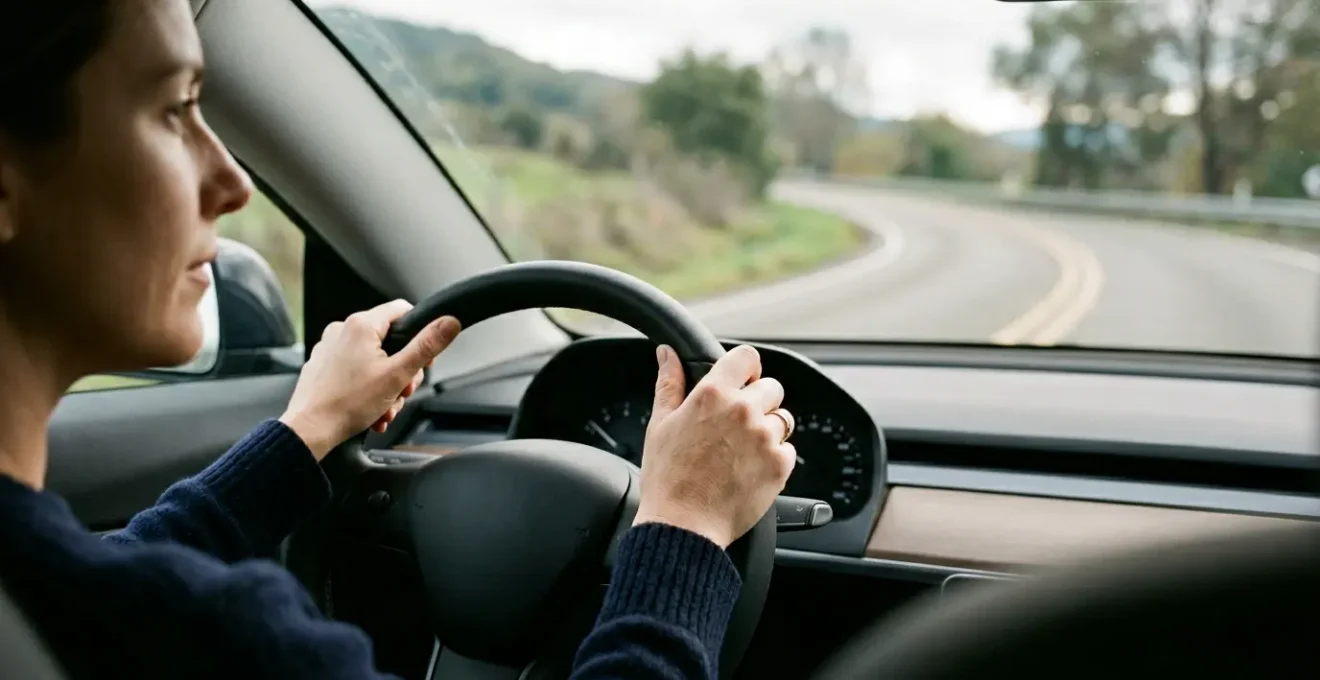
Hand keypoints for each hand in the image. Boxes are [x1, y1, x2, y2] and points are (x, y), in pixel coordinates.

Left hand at [279, 300, 460, 459]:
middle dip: (402, 370)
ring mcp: (330, 348)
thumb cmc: (347, 404)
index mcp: (361, 325)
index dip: (420, 333)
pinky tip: (371, 409)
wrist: (310, 430)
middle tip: (402, 391)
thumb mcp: (398, 375)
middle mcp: (342, 330)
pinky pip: (355, 370)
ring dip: (387, 385)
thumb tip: (448, 323)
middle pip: (390, 340)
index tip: (423, 357)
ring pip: (374, 359)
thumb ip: (426, 347)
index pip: (403, 310)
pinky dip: (367, 388)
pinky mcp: (323, 365)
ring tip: (384, 407)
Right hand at [633, 344, 795, 548]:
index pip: (747, 357)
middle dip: (758, 401)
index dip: (746, 368)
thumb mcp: (660, 424)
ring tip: (741, 451)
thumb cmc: (668, 478)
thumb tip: (668, 354)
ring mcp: (765, 438)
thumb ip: (669, 383)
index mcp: (713, 394)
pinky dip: (773, 458)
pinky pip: (788, 450)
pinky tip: (749, 470)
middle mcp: (743, 411)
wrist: (684, 526)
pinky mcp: (780, 465)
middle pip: (772, 388)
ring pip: (783, 419)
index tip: (742, 381)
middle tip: (737, 426)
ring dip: (768, 429)